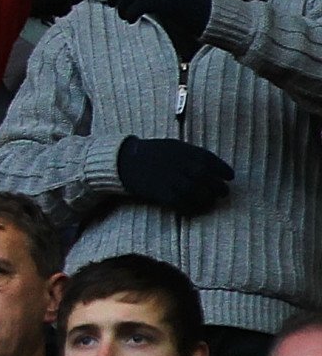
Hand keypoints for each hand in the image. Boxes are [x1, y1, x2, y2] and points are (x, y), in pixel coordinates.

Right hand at [116, 136, 232, 211]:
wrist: (124, 161)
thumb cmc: (153, 153)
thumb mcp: (174, 146)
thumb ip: (192, 155)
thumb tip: (212, 168)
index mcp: (183, 151)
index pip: (210, 160)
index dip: (223, 169)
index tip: (230, 177)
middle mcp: (178, 164)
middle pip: (205, 178)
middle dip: (218, 187)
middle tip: (223, 193)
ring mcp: (169, 179)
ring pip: (196, 192)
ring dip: (207, 199)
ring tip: (210, 202)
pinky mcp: (160, 192)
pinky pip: (180, 203)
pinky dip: (190, 208)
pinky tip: (193, 208)